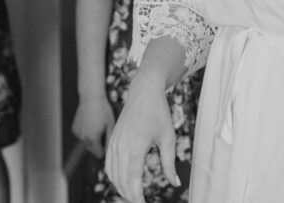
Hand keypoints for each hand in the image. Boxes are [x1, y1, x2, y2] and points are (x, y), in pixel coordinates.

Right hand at [72, 95, 114, 157]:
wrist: (91, 98)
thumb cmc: (103, 110)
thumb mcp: (111, 126)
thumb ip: (109, 141)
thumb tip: (108, 152)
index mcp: (92, 138)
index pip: (98, 155)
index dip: (104, 151)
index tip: (106, 143)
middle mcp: (83, 138)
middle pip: (91, 150)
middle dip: (97, 145)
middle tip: (102, 133)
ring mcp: (77, 133)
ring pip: (86, 143)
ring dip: (91, 139)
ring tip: (96, 127)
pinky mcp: (74, 129)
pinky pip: (81, 136)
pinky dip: (85, 133)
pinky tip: (89, 124)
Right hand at [105, 76, 178, 202]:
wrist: (143, 92)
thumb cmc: (158, 113)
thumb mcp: (168, 138)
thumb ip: (169, 163)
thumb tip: (175, 183)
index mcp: (136, 145)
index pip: (133, 179)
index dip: (138, 197)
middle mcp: (121, 145)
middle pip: (121, 180)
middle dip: (130, 196)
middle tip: (142, 202)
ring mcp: (114, 143)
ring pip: (113, 174)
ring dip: (122, 188)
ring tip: (134, 196)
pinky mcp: (112, 141)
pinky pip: (108, 165)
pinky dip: (114, 177)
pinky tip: (123, 183)